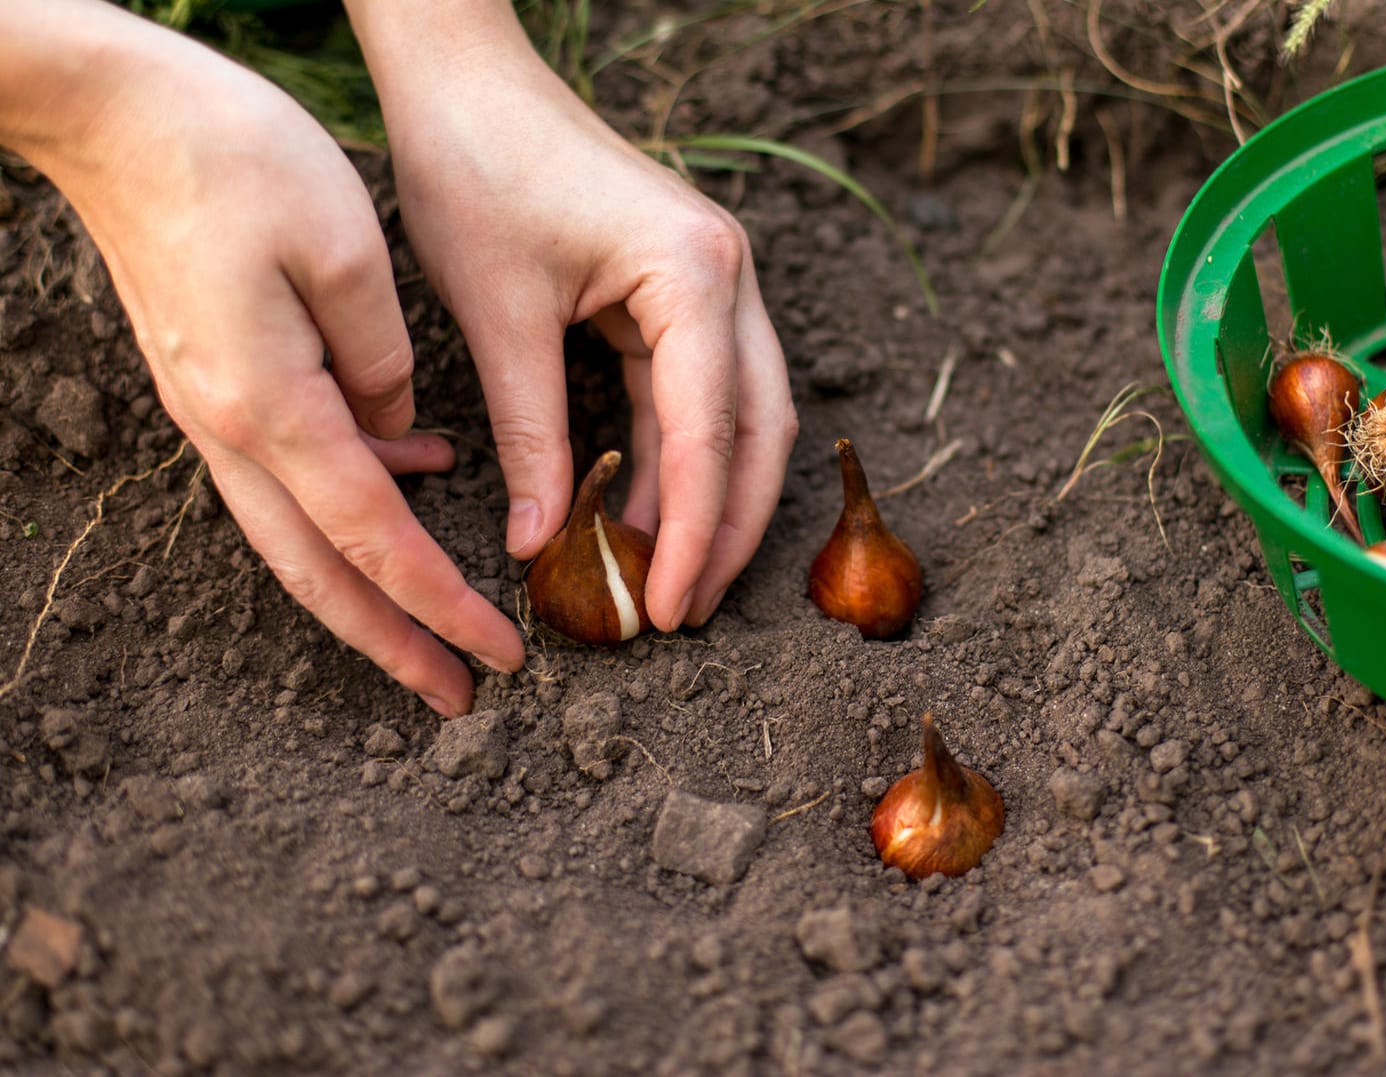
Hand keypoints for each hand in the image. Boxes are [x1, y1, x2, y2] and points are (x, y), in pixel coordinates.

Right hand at [5, 3, 524, 714]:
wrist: (111, 110)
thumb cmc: (231, 156)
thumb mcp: (345, 250)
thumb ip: (384, 363)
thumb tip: (403, 436)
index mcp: (272, 407)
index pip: (374, 539)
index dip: (440, 605)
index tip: (499, 655)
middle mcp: (232, 429)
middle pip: (320, 572)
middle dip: (393, 643)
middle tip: (458, 695)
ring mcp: (214, 410)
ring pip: (299, 535)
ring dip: (370, 588)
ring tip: (439, 625)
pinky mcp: (215, 382)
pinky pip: (290, 470)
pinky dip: (352, 497)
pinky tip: (417, 471)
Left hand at [348, 1, 797, 630]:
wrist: (465, 77)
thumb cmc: (476, 169)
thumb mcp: (498, 316)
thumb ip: (532, 434)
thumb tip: (542, 543)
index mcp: (694, 274)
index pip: (710, 432)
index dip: (695, 532)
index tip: (672, 607)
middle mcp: (727, 276)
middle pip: (759, 431)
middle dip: (730, 528)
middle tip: (688, 610)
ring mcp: (713, 281)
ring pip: (742, 417)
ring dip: (710, 498)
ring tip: (670, 578)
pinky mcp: (682, 289)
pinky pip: (697, 391)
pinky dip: (676, 456)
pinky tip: (644, 510)